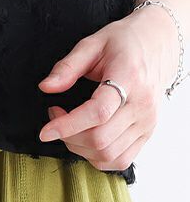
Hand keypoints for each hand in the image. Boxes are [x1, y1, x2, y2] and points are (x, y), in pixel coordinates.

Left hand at [35, 8, 177, 171]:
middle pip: (101, 139)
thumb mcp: (92, 44)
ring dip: (80, 148)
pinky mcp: (147, 133)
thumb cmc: (123, 42)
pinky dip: (98, 156)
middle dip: (68, 135)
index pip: (98, 112)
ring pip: (110, 155)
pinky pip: (122, 159)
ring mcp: (147, 123)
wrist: (157, 45)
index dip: (68, 125)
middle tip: (55, 114)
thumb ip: (68, 66)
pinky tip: (85, 138)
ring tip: (68, 125)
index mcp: (129, 79)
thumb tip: (46, 87)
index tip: (45, 131)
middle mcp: (142, 106)